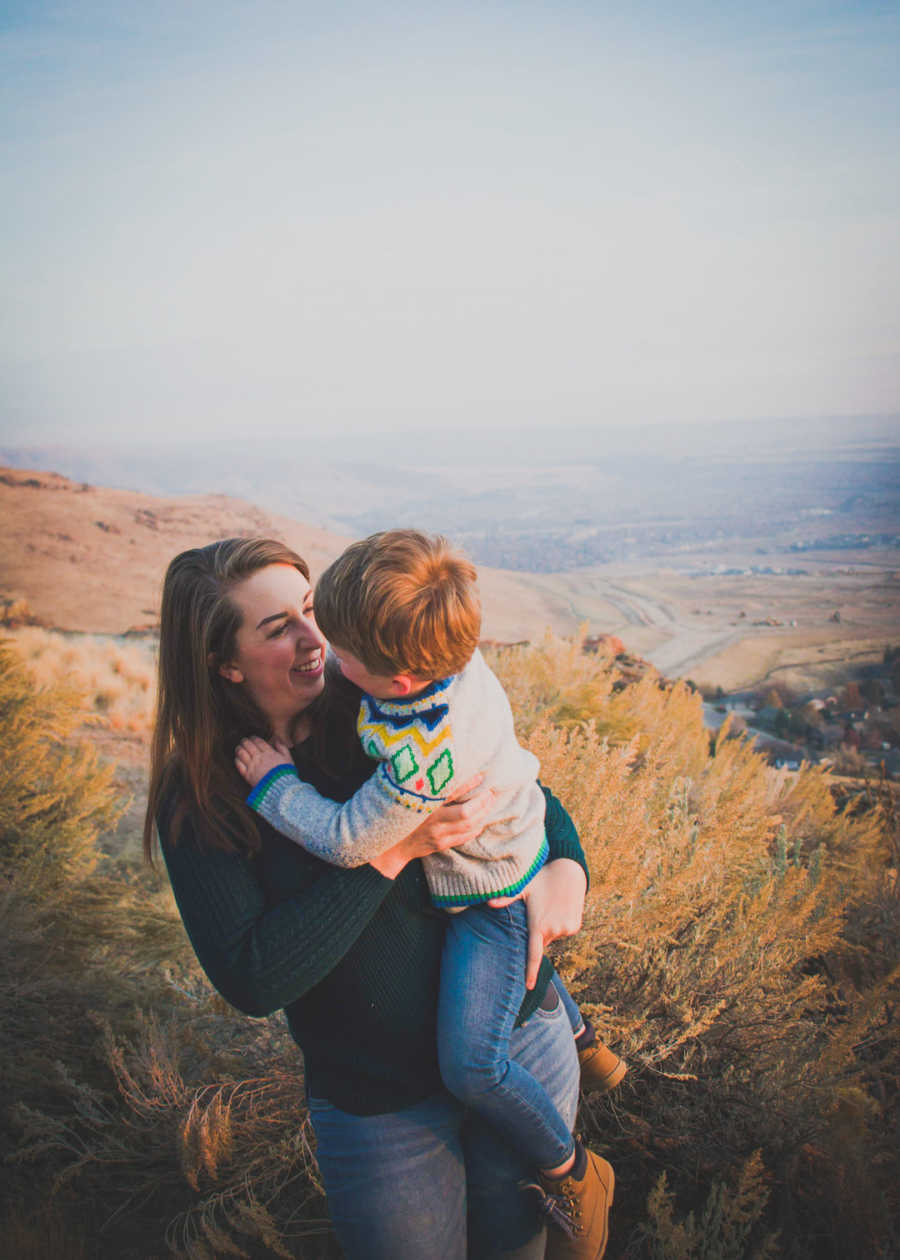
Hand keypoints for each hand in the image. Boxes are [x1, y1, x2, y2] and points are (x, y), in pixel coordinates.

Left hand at [235, 735, 293, 787]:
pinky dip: (237, 760)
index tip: (252, 737)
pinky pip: (239, 765)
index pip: (259, 742)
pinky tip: (237, 758)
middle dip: (245, 741)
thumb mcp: (288, 759)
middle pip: (249, 745)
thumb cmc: (285, 774)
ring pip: (242, 753)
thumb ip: (283, 748)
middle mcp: (259, 758)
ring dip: (239, 748)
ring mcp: (252, 766)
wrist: (280, 788)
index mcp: (269, 753)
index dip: (254, 738)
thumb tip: (277, 740)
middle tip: (243, 740)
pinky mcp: (247, 775)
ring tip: (238, 747)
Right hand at [369, 774, 492, 879]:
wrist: (387, 847)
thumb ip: (414, 780)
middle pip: (465, 814)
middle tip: (491, 791)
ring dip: (483, 814)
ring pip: (468, 826)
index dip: (467, 784)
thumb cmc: (392, 814)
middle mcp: (432, 822)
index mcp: (421, 805)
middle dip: (482, 802)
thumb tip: (428, 760)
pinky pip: (464, 837)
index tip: (480, 775)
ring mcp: (438, 836)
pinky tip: (482, 819)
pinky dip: (476, 827)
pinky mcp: (441, 845)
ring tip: (490, 801)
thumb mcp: (400, 794)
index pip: (448, 793)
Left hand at [492, 858, 585, 989]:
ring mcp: (566, 929)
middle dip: (537, 934)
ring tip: (549, 906)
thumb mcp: (523, 888)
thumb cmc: (541, 878)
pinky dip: (560, 924)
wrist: (569, 870)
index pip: (534, 955)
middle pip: (542, 942)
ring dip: (549, 928)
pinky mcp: (575, 927)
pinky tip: (559, 907)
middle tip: (538, 912)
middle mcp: (554, 930)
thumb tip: (488, 903)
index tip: (529, 987)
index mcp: (538, 925)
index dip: (531, 972)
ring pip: (553, 936)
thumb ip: (507, 898)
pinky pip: (563, 931)